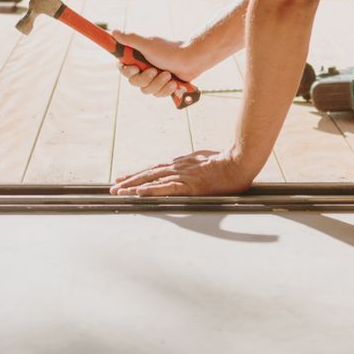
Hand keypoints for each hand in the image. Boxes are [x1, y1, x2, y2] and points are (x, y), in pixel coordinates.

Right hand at [110, 29, 203, 100]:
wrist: (191, 59)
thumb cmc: (170, 50)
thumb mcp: (148, 44)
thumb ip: (130, 39)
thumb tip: (113, 31)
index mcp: (138, 58)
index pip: (123, 68)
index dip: (126, 71)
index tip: (134, 68)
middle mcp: (144, 68)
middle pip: (134, 82)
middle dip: (145, 78)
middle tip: (155, 70)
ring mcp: (154, 79)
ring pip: (146, 90)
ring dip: (158, 84)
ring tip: (168, 75)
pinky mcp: (163, 86)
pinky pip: (158, 94)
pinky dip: (166, 89)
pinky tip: (174, 83)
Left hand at [110, 149, 256, 196]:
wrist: (239, 162)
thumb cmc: (228, 161)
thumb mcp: (207, 159)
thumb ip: (196, 164)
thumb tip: (192, 169)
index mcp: (182, 162)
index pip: (156, 168)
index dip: (141, 173)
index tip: (127, 177)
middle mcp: (177, 166)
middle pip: (149, 173)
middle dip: (130, 179)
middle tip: (114, 185)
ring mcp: (181, 175)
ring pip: (151, 180)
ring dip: (133, 186)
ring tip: (118, 190)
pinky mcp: (187, 185)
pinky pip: (163, 189)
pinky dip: (148, 191)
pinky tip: (136, 194)